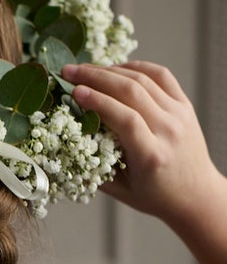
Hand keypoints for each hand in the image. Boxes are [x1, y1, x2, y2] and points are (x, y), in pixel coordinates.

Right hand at [62, 61, 223, 231]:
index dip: (98, 101)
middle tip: (69, 71)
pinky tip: (116, 69)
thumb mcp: (122, 191)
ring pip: (143, 79)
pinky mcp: (185, 105)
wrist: (196, 195)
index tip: (74, 91)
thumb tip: (68, 144)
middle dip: (96, 77)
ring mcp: (179, 114)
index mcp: (152, 156)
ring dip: (111, 70)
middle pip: (132, 91)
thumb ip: (96, 168)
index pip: (125, 118)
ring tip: (86, 68)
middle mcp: (169, 131)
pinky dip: (136, 67)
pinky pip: (160, 75)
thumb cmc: (155, 196)